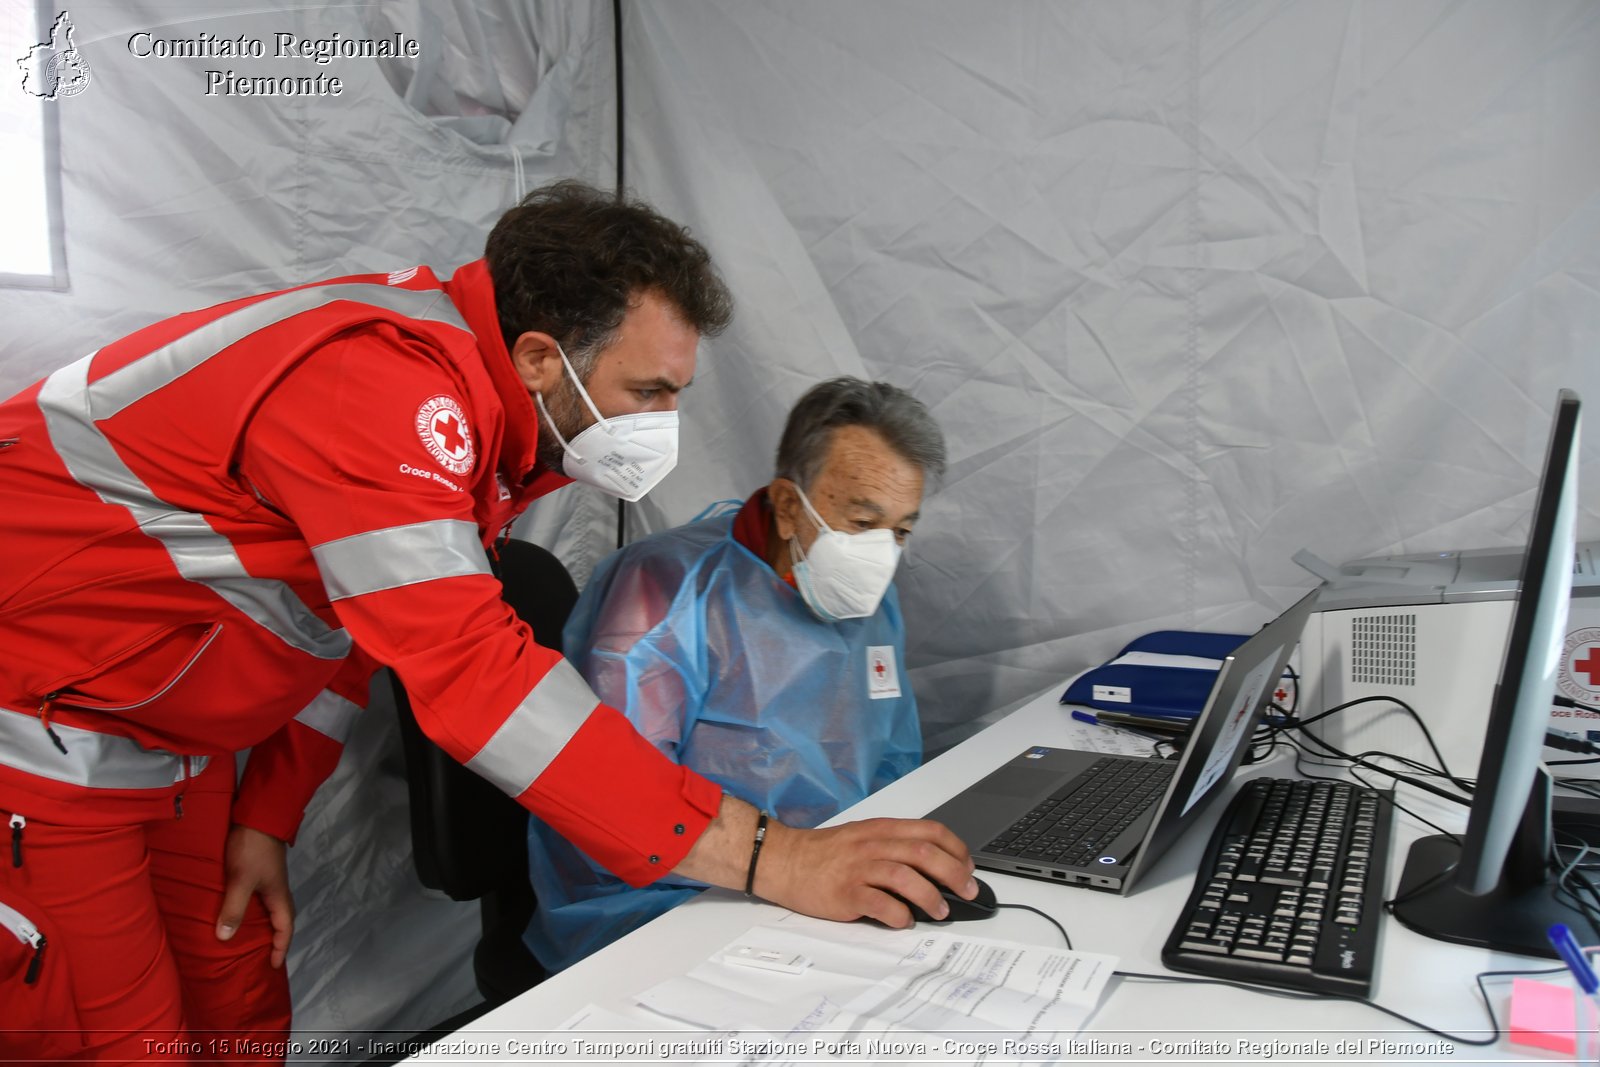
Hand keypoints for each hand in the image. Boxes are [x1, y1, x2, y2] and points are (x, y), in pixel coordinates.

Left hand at [216, 824, 295, 968]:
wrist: (259, 816)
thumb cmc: (253, 850)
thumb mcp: (241, 880)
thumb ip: (234, 908)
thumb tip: (225, 938)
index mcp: (278, 896)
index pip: (285, 928)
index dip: (280, 948)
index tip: (273, 965)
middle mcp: (277, 891)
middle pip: (280, 920)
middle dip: (274, 939)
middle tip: (262, 956)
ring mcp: (268, 880)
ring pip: (268, 909)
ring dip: (262, 924)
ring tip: (247, 938)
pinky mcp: (258, 871)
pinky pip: (257, 899)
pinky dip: (251, 911)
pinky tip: (237, 911)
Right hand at [756, 817, 976, 927]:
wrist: (784, 860)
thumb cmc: (825, 853)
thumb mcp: (863, 837)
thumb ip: (894, 847)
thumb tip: (932, 869)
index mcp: (881, 829)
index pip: (930, 831)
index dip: (956, 849)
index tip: (968, 866)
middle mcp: (873, 845)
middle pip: (924, 853)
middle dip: (954, 874)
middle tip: (968, 892)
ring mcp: (858, 868)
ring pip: (906, 876)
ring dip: (930, 897)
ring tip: (940, 912)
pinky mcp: (845, 892)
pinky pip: (880, 903)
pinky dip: (898, 915)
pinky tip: (904, 921)